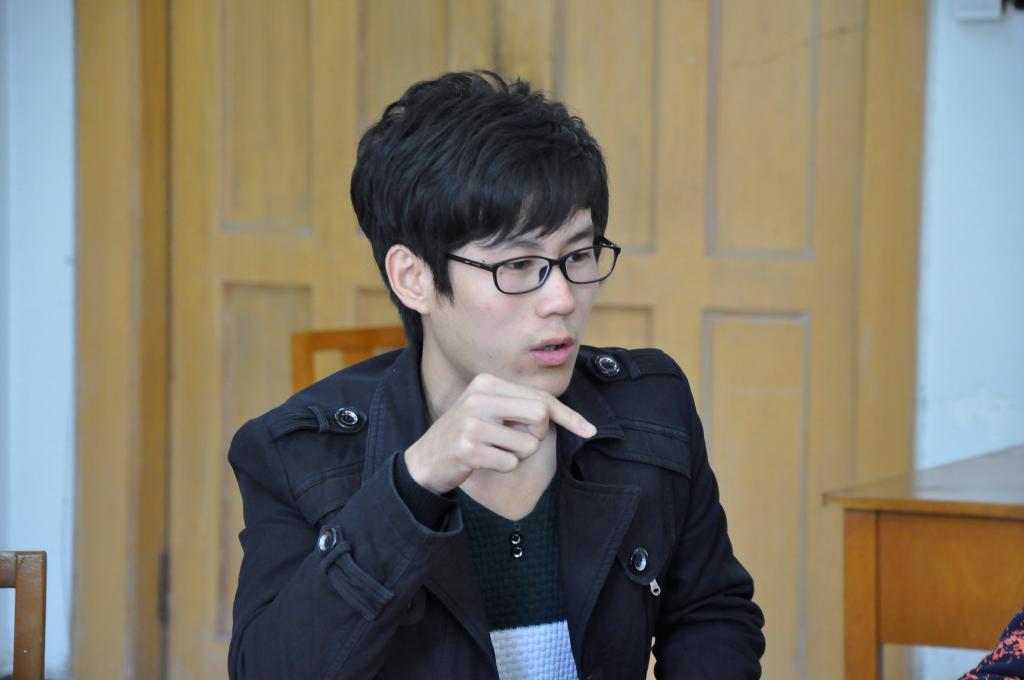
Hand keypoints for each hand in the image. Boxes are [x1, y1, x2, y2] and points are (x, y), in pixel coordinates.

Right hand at [403, 373, 595, 493]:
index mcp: (487, 383)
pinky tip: (481, 461)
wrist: (426, 460)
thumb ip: (523, 408)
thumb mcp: (490, 411)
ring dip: (515, 455)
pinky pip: (510, 463)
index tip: (589, 430)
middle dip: (536, 436)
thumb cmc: (468, 435)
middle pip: (539, 417)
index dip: (568, 415)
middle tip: (512, 441)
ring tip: (491, 450)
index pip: (539, 398)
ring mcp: (472, 422)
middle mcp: (479, 398)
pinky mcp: (468, 448)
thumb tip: (569, 419)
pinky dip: (502, 467)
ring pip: (527, 445)